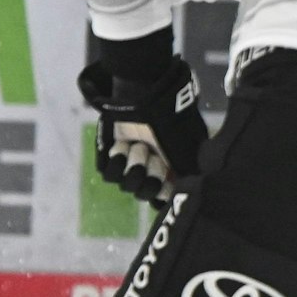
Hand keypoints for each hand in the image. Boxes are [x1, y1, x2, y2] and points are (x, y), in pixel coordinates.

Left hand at [77, 57, 208, 206]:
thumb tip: (176, 199)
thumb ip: (185, 178)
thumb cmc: (170, 123)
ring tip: (138, 145)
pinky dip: (116, 161)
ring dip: (134, 166)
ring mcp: (129, 162)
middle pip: (144, 194)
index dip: (162, 191)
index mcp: (170, 169)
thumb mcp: (187, 152)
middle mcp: (150, 168)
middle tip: (153, 156)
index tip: (167, 178)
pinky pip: (109, 174)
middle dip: (150, 177)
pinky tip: (123, 145)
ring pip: (127, 186)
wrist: (146, 97)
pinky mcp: (109, 155)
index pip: (162, 198)